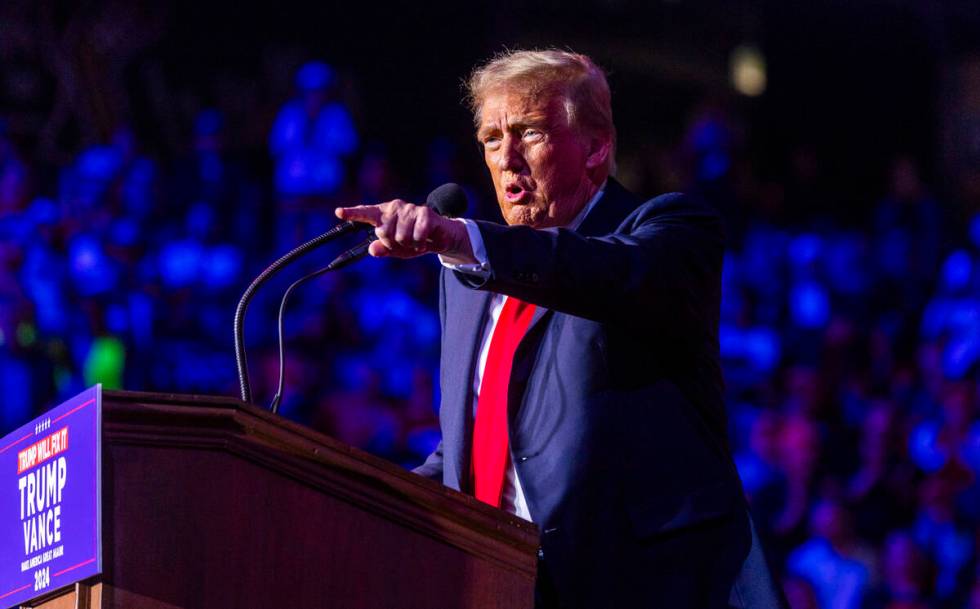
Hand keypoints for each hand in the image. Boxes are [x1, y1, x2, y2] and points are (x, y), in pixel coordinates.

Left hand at [335, 199, 474, 261]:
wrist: (439, 237)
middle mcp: (394, 208)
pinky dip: (419, 243)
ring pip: (400, 236)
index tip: (339, 212)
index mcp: (383, 214)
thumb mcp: (394, 249)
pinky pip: (416, 236)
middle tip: (404, 243)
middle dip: (393, 244)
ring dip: (409, 245)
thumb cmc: (412, 241)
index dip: (352, 213)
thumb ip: (382, 249)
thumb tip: (372, 250)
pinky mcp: (424, 213)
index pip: (365, 213)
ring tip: (414, 241)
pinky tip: (423, 241)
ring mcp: (409, 209)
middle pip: (383, 233)